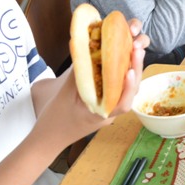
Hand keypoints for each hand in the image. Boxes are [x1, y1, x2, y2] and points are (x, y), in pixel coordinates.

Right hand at [33, 20, 147, 148]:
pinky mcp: (105, 101)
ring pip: (126, 88)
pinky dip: (122, 71)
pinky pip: (118, 86)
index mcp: (101, 115)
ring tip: (135, 47)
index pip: (122, 104)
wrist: (47, 137)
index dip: (128, 87)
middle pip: (130, 92)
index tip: (130, 70)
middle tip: (137, 48)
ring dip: (132, 68)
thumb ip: (78, 73)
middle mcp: (110, 112)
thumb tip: (87, 48)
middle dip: (136, 69)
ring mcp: (109, 107)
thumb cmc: (54, 119)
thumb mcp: (64, 94)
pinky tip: (124, 55)